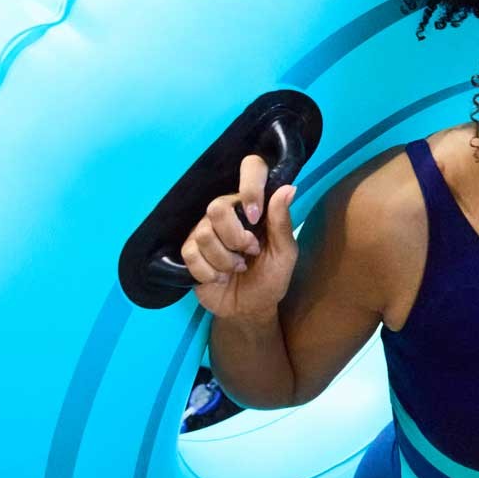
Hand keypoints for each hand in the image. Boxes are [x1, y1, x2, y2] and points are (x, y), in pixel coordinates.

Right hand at [181, 153, 298, 320]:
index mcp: (252, 206)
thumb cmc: (271, 278)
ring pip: (204, 233)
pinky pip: (191, 253)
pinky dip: (209, 272)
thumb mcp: (285, 254)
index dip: (250, 187)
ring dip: (225, 260)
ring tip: (236, 268)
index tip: (255, 216)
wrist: (249, 309)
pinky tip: (219, 277)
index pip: (250, 168)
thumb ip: (282, 223)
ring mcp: (204, 230)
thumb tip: (288, 188)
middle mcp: (227, 213)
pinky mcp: (190, 251)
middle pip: (217, 207)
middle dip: (235, 238)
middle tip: (249, 252)